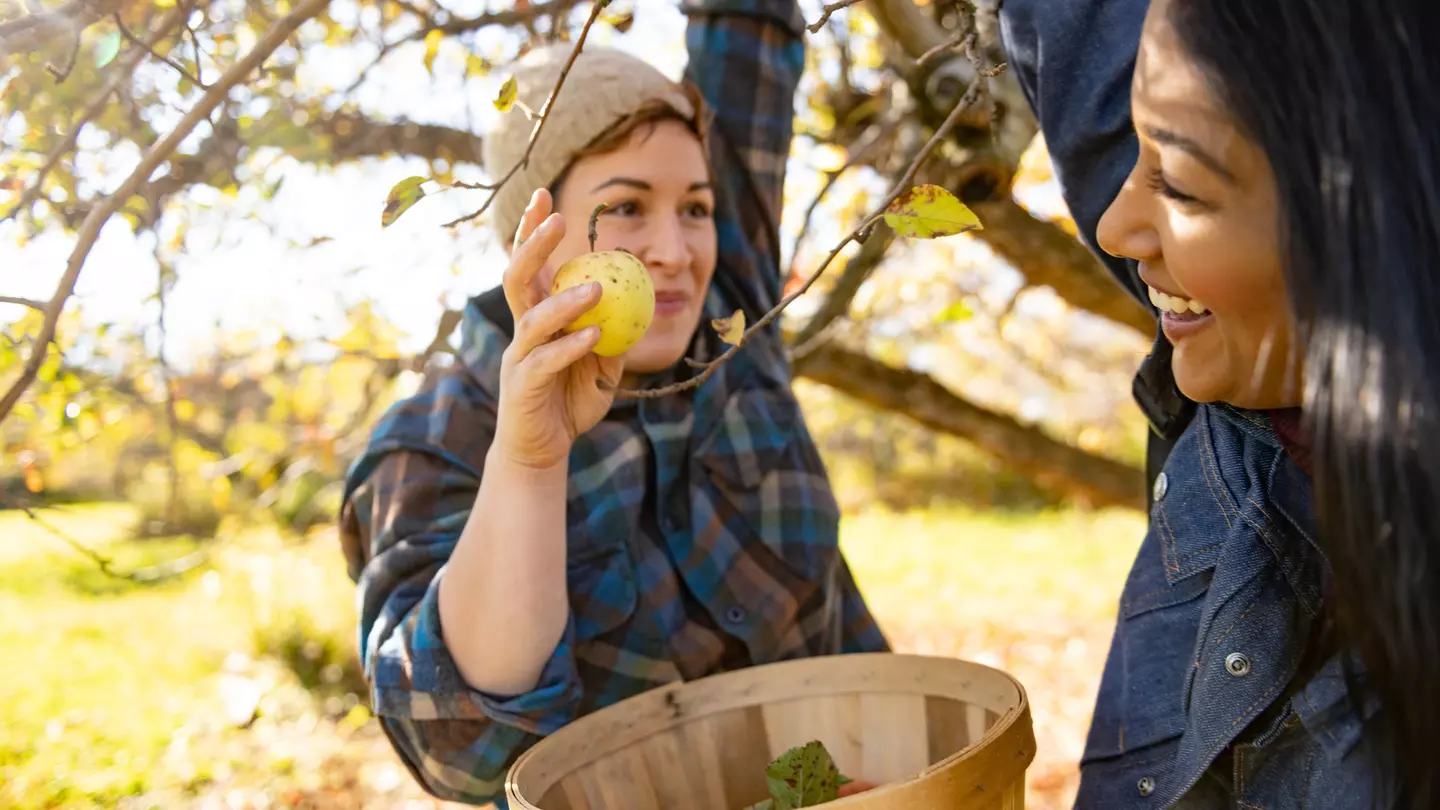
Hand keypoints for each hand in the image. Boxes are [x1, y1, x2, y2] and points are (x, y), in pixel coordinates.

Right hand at [493, 189, 624, 470]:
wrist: (543, 451)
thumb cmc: (570, 401)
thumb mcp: (602, 363)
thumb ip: (614, 333)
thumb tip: (639, 300)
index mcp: (537, 317)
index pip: (531, 265)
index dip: (533, 230)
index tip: (546, 196)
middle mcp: (522, 331)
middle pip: (518, 277)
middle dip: (532, 244)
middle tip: (556, 218)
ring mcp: (518, 357)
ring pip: (532, 319)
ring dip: (565, 301)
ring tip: (598, 289)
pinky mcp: (522, 386)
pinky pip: (545, 361)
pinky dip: (571, 346)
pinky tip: (594, 336)